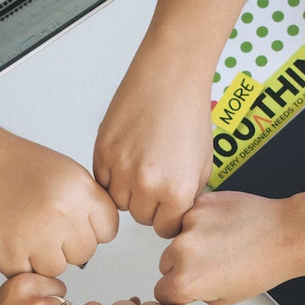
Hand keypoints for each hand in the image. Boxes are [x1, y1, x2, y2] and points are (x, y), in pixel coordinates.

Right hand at [0, 127, 118, 277]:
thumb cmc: (15, 164)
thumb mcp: (66, 172)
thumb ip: (87, 203)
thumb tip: (99, 234)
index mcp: (80, 190)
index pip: (108, 230)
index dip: (93, 229)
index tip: (78, 224)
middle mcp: (61, 214)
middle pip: (84, 253)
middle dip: (68, 245)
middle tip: (46, 226)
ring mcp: (36, 236)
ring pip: (57, 269)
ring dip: (43, 257)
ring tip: (27, 232)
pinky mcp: (10, 253)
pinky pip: (28, 274)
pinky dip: (19, 263)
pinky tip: (12, 238)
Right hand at [93, 37, 211, 237]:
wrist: (170, 75)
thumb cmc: (189, 113)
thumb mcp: (203, 164)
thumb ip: (188, 196)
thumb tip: (175, 215)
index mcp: (176, 190)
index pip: (165, 228)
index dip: (167, 217)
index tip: (167, 208)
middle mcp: (146, 183)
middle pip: (141, 218)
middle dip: (149, 204)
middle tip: (155, 180)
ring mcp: (121, 168)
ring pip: (119, 203)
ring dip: (129, 192)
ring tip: (141, 167)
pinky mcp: (102, 152)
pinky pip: (102, 182)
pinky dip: (112, 176)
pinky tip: (127, 158)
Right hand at [154, 191, 301, 304]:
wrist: (286, 235)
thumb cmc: (264, 267)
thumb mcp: (226, 299)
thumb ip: (197, 294)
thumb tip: (184, 286)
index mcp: (186, 281)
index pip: (161, 291)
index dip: (175, 292)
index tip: (186, 288)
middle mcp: (182, 252)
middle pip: (165, 263)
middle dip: (181, 266)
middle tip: (209, 264)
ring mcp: (189, 224)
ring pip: (176, 238)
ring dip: (190, 242)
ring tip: (220, 243)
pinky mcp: (199, 204)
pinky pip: (190, 217)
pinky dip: (201, 222)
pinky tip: (222, 227)